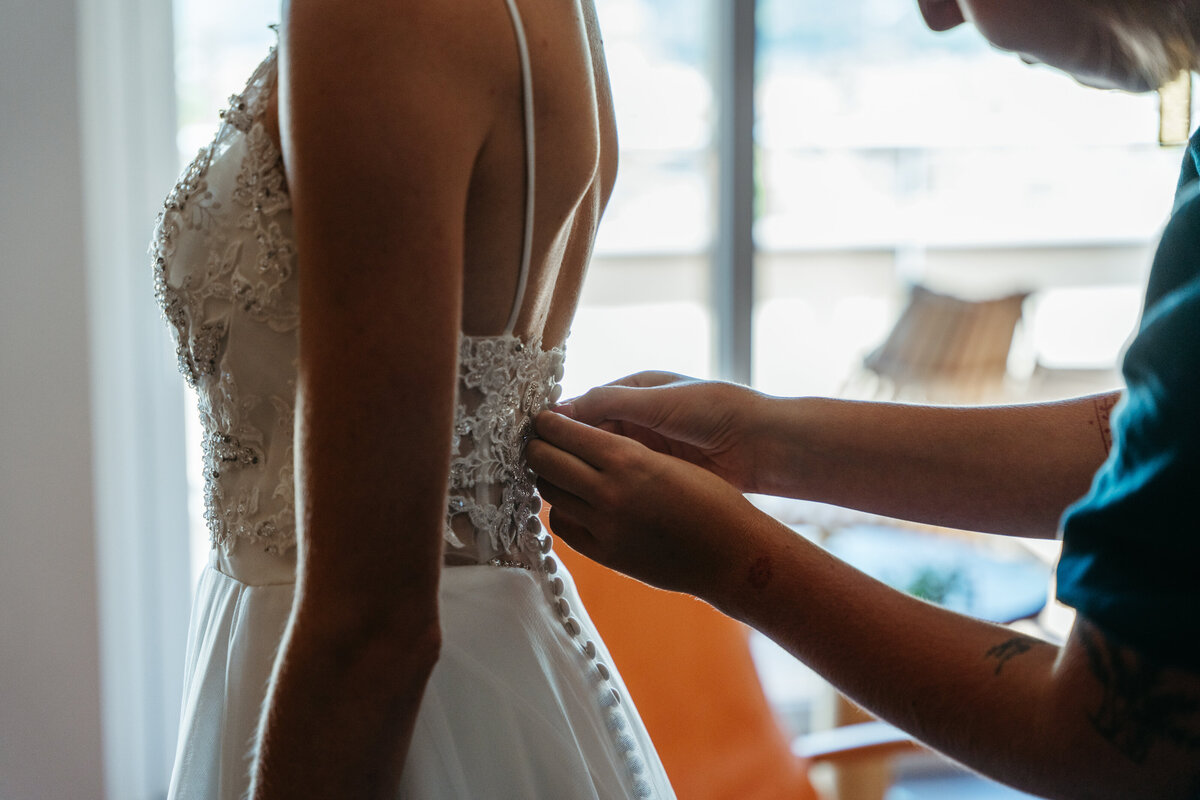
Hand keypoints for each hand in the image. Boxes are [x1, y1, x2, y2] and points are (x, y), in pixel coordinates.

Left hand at [527, 409, 759, 597]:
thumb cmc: (711, 499)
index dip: (547, 423)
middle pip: (546, 462)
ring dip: (548, 478)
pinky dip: (562, 510)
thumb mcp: (666, 459)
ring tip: (554, 469)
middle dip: (537, 447)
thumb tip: (583, 440)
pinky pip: (564, 526)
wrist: (732, 554)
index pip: (565, 432)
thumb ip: (623, 451)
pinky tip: (573, 502)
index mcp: (627, 458)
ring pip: (550, 494)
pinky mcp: (606, 555)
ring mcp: (604, 527)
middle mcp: (609, 492)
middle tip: (537, 441)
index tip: (541, 418)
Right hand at [556, 371, 770, 493]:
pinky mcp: (657, 477)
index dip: (561, 423)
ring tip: (557, 485)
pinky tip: (589, 499)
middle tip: (538, 466)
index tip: (536, 438)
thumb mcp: (654, 400)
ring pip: (602, 464)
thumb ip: (607, 403)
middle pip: (589, 437)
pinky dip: (605, 489)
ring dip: (583, 472)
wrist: (761, 444)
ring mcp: (646, 451)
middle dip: (567, 450)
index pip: (585, 407)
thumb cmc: (712, 409)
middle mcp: (636, 421)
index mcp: (634, 393)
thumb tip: (558, 411)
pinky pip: (622, 483)